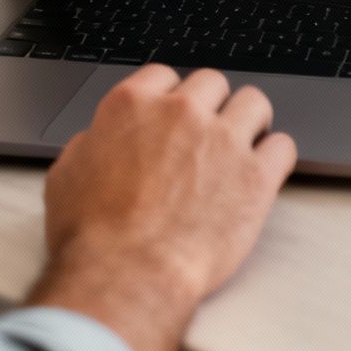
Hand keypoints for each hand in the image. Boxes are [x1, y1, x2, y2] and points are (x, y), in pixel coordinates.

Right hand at [27, 66, 296, 350]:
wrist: (127, 276)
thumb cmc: (93, 236)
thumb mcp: (67, 176)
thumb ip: (91, 144)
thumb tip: (100, 140)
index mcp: (133, 105)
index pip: (164, 75)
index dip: (169, 97)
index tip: (173, 116)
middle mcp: (182, 113)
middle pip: (212, 82)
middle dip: (210, 106)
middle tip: (206, 135)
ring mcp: (223, 140)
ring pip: (254, 102)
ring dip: (248, 121)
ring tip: (242, 147)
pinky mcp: (256, 176)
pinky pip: (283, 145)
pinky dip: (275, 156)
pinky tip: (263, 172)